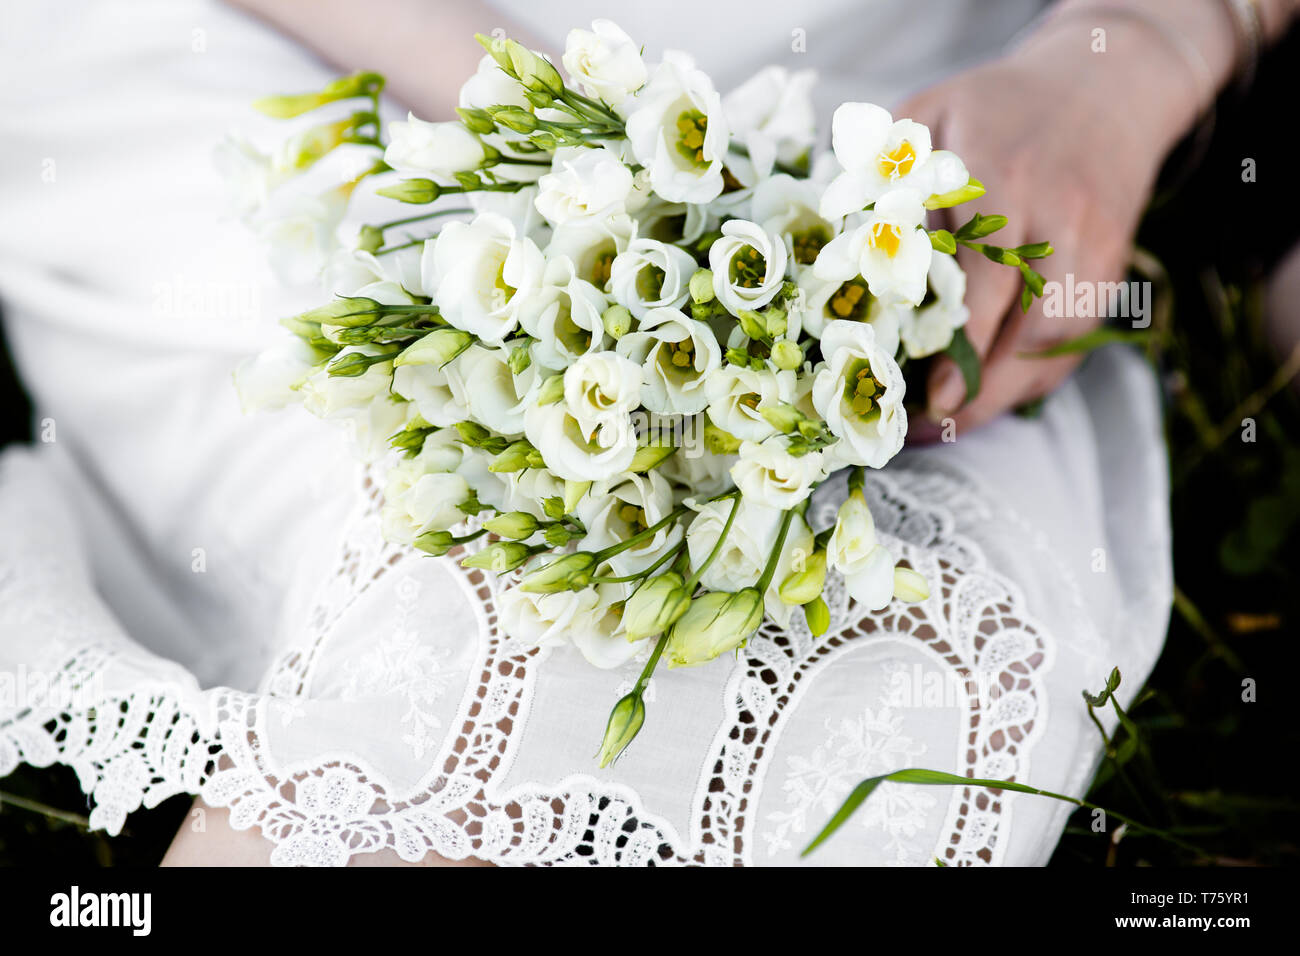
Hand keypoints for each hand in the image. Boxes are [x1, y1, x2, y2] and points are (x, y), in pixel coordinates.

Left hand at [900, 18, 1205, 440]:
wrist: (1106, 83)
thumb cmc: (997, 106)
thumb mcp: (932, 114)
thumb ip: (887, 173)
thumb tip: (839, 244)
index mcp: (1007, 179)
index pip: (985, 278)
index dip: (958, 343)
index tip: (923, 393)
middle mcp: (1059, 221)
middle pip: (1030, 328)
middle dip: (979, 387)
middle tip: (925, 424)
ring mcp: (1093, 250)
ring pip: (1057, 346)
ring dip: (1005, 393)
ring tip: (949, 419)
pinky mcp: (1111, 271)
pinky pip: (1076, 342)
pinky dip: (1031, 377)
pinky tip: (988, 394)